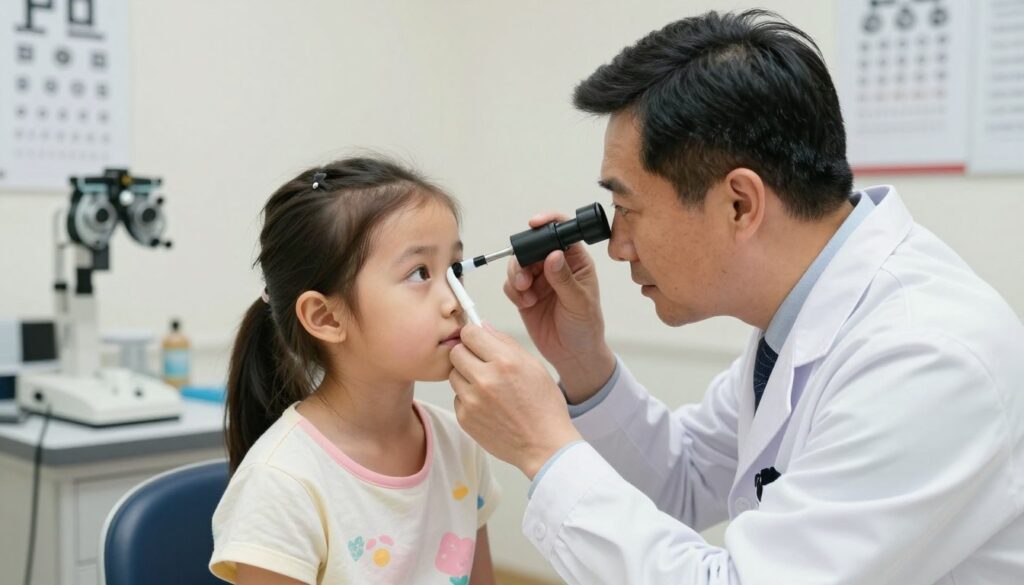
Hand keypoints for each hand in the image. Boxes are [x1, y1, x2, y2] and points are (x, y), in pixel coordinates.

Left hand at [449, 323, 581, 478]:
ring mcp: (472, 400)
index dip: (473, 335)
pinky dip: (468, 398)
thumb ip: (505, 342)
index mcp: (505, 361)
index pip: (470, 333)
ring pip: (453, 375)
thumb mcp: (534, 366)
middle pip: (456, 352)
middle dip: (467, 353)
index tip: (478, 341)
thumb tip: (482, 326)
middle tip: (481, 363)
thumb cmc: (543, 406)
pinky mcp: (465, 418)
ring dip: (466, 376)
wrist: (544, 446)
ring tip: (488, 387)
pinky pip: (457, 397)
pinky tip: (488, 405)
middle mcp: (485, 379)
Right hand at [503, 212, 615, 401]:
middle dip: (524, 258)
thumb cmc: (585, 327)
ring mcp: (540, 280)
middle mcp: (556, 266)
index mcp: (576, 261)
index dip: (548, 222)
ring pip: (518, 264)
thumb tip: (553, 255)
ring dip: (516, 276)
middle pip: (532, 247)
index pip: (562, 231)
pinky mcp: (526, 294)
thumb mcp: (579, 303)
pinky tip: (526, 304)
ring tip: (525, 293)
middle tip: (524, 278)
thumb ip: (564, 279)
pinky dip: (513, 292)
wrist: (572, 355)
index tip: (534, 224)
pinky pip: (511, 284)